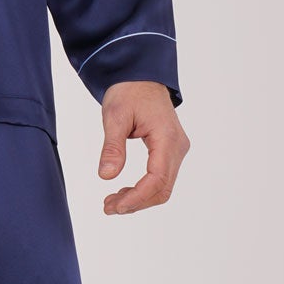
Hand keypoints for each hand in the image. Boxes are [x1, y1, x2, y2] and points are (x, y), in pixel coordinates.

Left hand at [96, 82, 188, 214]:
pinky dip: (143, 189)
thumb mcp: (115, 116)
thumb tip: (106, 176)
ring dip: (139, 198)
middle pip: (162, 188)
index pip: (157, 179)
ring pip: (162, 186)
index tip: (116, 207)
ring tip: (111, 202)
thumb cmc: (129, 91)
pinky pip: (161, 177)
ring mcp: (176, 150)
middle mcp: (177, 147)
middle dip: (136, 202)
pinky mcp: (170, 151)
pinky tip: (123, 192)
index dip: (137, 197)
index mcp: (167, 138)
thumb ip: (112, 147)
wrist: (140, 76)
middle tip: (108, 207)